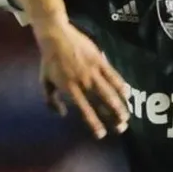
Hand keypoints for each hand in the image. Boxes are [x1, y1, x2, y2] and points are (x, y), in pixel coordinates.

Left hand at [36, 23, 128, 138]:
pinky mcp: (100, 60)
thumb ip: (51, 100)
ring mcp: (93, 71)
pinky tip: (127, 93)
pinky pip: (113, 75)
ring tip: (126, 116)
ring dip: (120, 105)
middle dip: (113, 118)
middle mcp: (83, 83)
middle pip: (102, 104)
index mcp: (70, 89)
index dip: (94, 123)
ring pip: (110, 91)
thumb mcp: (44, 82)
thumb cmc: (49, 60)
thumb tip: (62, 114)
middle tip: (121, 128)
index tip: (101, 134)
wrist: (56, 36)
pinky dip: (121, 85)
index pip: (85, 110)